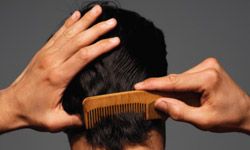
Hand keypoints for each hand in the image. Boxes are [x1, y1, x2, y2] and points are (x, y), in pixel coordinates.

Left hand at [0, 5, 119, 132]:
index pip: (84, 56)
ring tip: (97, 11)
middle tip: (112, 22)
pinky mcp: (43, 52)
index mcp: (58, 76)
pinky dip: (68, 23)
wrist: (11, 105)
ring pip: (69, 33)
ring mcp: (47, 54)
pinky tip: (76, 16)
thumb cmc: (32, 112)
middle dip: (98, 29)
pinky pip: (58, 34)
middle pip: (79, 40)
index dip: (101, 46)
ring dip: (85, 21)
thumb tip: (94, 115)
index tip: (115, 40)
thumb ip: (75, 119)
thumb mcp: (54, 121)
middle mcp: (52, 61)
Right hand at [135, 58, 249, 132]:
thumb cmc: (228, 117)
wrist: (245, 111)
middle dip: (160, 88)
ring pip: (179, 78)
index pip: (174, 81)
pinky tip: (177, 96)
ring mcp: (207, 65)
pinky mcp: (206, 67)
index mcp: (208, 79)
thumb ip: (179, 111)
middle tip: (143, 95)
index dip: (154, 84)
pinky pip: (185, 77)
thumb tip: (159, 103)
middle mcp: (207, 67)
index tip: (139, 86)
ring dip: (171, 89)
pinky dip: (179, 87)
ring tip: (164, 100)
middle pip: (175, 79)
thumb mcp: (203, 120)